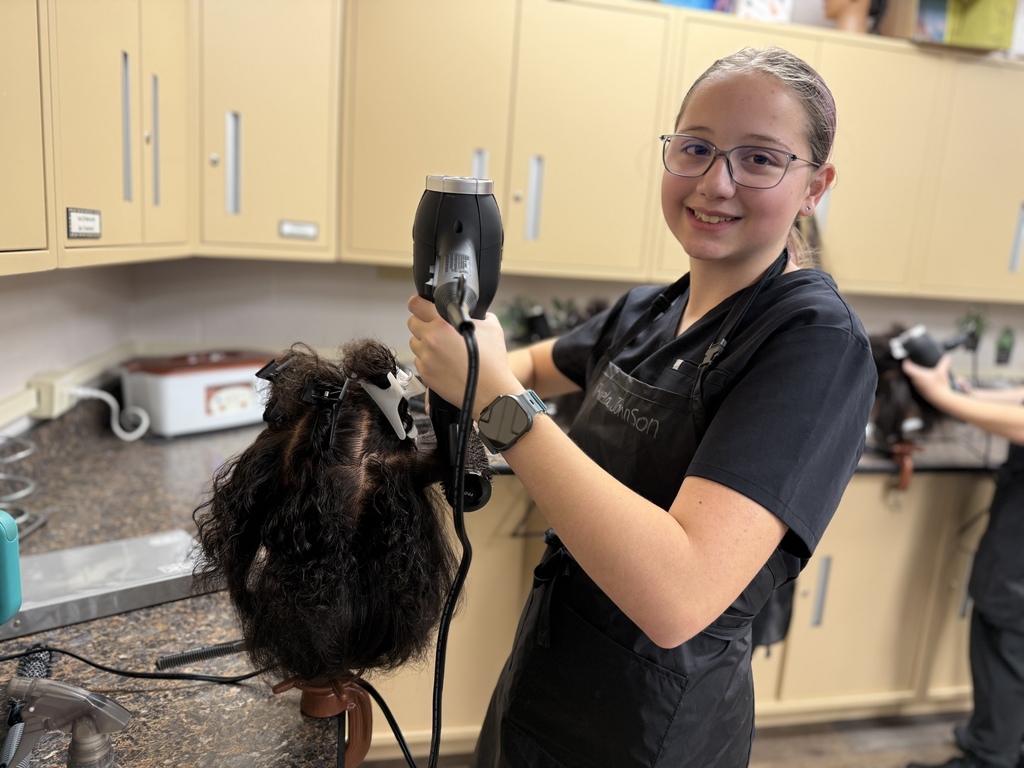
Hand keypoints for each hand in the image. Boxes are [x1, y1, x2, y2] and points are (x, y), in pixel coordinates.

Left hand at [407, 296, 520, 417]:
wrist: (491, 392)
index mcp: (442, 324)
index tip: (421, 306)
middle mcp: (430, 339)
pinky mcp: (425, 374)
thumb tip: (474, 311)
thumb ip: (480, 315)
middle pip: (412, 323)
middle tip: (436, 329)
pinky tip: (443, 363)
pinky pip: (419, 361)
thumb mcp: (492, 328)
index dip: (418, 303)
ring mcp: (426, 358)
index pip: (416, 304)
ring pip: (414, 343)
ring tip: (442, 348)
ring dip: (424, 342)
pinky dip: (427, 360)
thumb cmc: (492, 362)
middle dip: (422, 323)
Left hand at [901, 354, 955, 402]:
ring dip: (915, 374)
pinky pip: (918, 384)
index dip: (905, 362)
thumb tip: (947, 357)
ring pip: (913, 379)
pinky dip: (920, 380)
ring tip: (920, 370)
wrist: (942, 399)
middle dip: (911, 367)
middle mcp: (915, 381)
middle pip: (909, 373)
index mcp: (917, 375)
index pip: (906, 367)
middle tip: (914, 362)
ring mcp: (918, 387)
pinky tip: (926, 379)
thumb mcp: (943, 372)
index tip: (907, 358)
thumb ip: (944, 363)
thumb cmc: (940, 385)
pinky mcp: (922, 392)